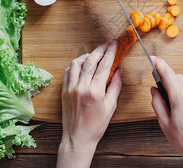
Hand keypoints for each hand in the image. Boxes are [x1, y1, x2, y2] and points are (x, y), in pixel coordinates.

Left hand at [57, 40, 120, 167]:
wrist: (77, 138)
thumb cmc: (96, 125)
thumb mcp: (111, 106)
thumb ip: (115, 86)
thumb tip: (118, 70)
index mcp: (95, 91)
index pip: (104, 65)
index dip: (110, 52)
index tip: (115, 44)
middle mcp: (81, 87)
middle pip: (90, 60)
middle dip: (101, 49)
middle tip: (108, 44)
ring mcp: (70, 88)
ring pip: (77, 63)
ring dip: (87, 56)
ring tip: (95, 55)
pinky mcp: (64, 90)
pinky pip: (68, 71)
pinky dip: (76, 64)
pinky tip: (83, 65)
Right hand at [150, 56, 182, 167]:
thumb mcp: (165, 124)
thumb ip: (157, 104)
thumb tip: (154, 91)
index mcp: (181, 98)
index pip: (168, 74)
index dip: (159, 64)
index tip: (153, 59)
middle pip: (177, 78)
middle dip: (168, 81)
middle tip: (160, 93)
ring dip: (177, 91)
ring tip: (173, 110)